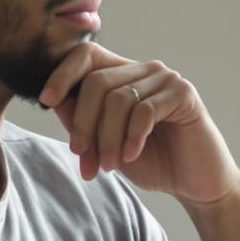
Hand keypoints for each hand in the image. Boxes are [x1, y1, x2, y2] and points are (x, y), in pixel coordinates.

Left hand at [39, 43, 239, 205]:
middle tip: (82, 156)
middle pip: (97, 81)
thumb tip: (53, 99)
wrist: (194, 185)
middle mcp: (144, 70)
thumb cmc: (150, 162)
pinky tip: (132, 155)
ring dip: (106, 138)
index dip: (62, 74)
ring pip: (119, 99)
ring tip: (107, 166)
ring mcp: (166, 79)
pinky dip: (132, 137)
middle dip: (84, 123)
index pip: (86, 55)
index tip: (46, 100)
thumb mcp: (104, 143)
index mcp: (123, 76)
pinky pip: (145, 110)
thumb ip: (81, 119)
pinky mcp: (184, 94)